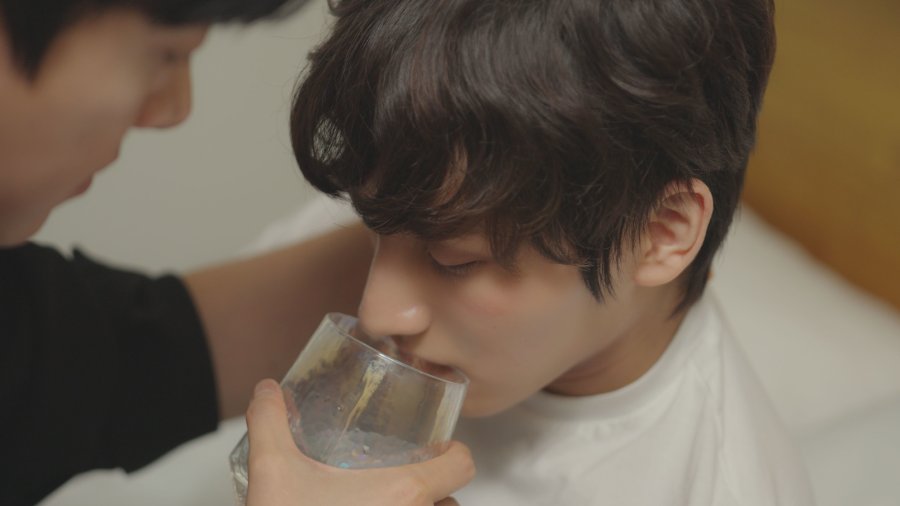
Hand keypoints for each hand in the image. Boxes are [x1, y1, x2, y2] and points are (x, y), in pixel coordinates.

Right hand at [244, 379, 474, 505]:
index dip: (455, 453)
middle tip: (403, 476)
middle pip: (449, 499)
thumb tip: (267, 391)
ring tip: (387, 502)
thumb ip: (270, 423)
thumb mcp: (273, 472)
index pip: (462, 467)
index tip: (439, 447)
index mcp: (403, 493)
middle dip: (432, 488)